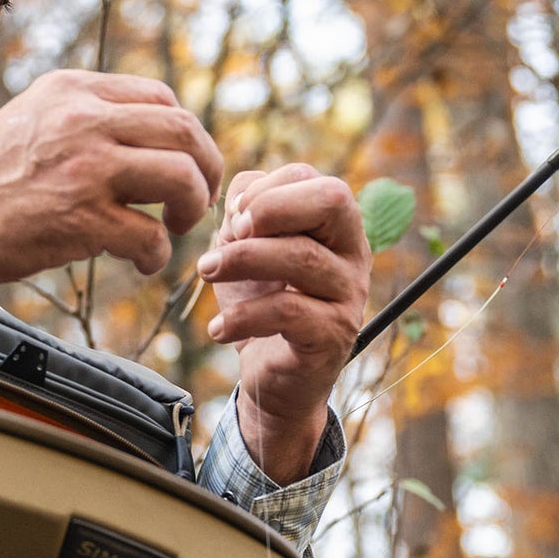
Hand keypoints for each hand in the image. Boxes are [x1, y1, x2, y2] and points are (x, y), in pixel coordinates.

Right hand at [0, 69, 222, 310]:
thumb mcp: (30, 122)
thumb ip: (82, 119)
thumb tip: (143, 138)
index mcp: (72, 90)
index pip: (160, 97)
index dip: (184, 133)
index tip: (182, 162)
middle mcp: (84, 119)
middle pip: (185, 130)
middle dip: (205, 169)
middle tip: (198, 200)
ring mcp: (86, 168)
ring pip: (182, 177)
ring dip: (192, 208)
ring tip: (173, 228)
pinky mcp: (84, 220)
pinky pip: (152, 236)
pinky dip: (155, 254)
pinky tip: (138, 261)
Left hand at [195, 165, 369, 481]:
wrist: (272, 377)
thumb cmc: (261, 302)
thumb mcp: (246, 250)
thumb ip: (245, 215)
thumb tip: (239, 205)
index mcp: (335, 227)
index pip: (314, 179)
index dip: (267, 188)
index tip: (233, 217)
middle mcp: (353, 255)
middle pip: (332, 201)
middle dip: (272, 208)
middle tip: (232, 231)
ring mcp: (348, 296)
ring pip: (302, 256)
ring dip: (242, 258)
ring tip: (206, 271)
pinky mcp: (332, 336)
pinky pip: (288, 312)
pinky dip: (242, 316)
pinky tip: (218, 329)